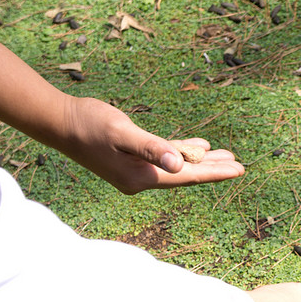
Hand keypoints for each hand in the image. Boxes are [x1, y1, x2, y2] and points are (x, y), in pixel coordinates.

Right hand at [62, 97, 244, 193]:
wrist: (59, 122)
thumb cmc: (89, 124)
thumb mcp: (123, 132)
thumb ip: (152, 148)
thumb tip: (178, 165)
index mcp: (141, 177)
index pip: (186, 177)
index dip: (214, 173)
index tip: (239, 170)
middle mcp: (141, 179)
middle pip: (185, 175)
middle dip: (213, 169)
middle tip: (241, 166)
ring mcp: (136, 171)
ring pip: (177, 166)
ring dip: (201, 161)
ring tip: (227, 156)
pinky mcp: (132, 160)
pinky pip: (165, 158)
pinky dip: (182, 152)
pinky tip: (199, 147)